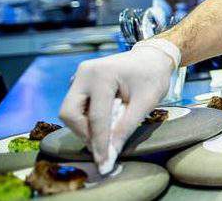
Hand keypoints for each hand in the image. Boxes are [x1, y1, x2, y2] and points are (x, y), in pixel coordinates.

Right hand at [59, 46, 172, 171]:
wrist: (152, 58)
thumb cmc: (153, 77)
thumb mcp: (146, 103)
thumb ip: (126, 128)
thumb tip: (110, 155)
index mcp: (102, 74)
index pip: (96, 117)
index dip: (99, 143)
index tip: (103, 163)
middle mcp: (84, 73)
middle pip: (70, 113)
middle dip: (84, 133)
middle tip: (103, 145)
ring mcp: (79, 75)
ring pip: (69, 111)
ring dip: (85, 126)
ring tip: (109, 128)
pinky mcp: (79, 81)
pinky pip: (75, 106)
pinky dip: (86, 118)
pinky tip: (106, 118)